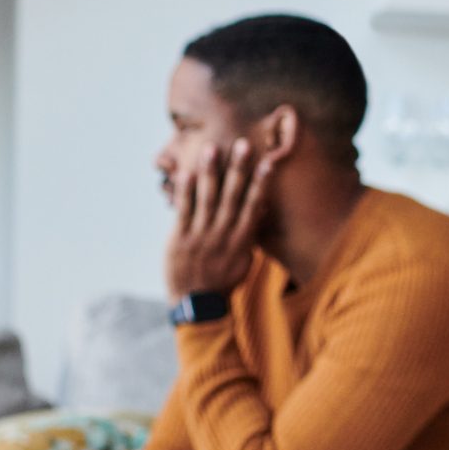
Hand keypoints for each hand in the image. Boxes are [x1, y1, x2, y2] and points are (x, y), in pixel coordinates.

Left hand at [165, 139, 271, 296]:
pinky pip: (183, 212)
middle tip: (243, 144)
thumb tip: (261, 208)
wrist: (197, 305)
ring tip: (212, 149)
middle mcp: (223, 236)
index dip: (261, 183)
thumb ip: (251, 234)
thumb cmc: (224, 280)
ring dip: (210, 173)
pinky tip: (186, 173)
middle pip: (233, 198)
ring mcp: (201, 237)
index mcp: (242, 241)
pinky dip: (185, 192)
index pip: (254, 206)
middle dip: (238, 170)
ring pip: (207, 200)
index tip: (268, 162)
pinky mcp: (179, 240)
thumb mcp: (245, 260)